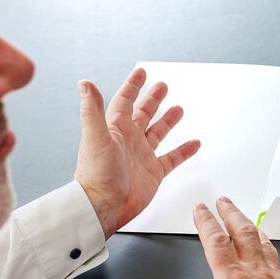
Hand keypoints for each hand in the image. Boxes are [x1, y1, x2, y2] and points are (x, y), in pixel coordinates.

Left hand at [75, 68, 200, 237]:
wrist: (104, 206)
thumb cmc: (96, 174)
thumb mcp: (95, 136)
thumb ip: (92, 109)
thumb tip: (85, 84)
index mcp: (115, 129)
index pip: (125, 101)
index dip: (133, 86)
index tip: (141, 73)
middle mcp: (129, 140)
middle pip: (144, 113)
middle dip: (153, 99)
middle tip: (162, 86)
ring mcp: (142, 156)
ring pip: (158, 133)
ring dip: (168, 121)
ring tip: (178, 109)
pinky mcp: (153, 173)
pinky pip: (172, 158)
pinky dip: (184, 151)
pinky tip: (194, 144)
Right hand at [140, 197, 279, 278]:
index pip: (216, 241)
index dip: (206, 221)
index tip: (200, 208)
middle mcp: (258, 275)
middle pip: (244, 233)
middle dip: (231, 213)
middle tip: (224, 200)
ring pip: (265, 243)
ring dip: (252, 227)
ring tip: (244, 219)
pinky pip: (279, 261)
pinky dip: (269, 248)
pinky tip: (267, 251)